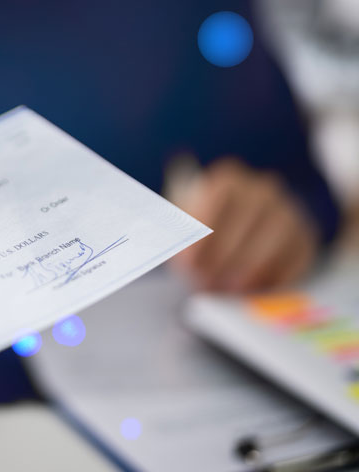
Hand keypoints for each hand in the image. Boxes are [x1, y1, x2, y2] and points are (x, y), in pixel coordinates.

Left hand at [170, 158, 318, 292]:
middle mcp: (262, 190)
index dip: (201, 229)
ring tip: (228, 288)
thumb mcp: (180, 224)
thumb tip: (168, 242)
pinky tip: (253, 291)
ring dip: (250, 267)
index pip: (216, 195)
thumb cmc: (202, 232)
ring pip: (275, 237)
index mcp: (227, 180)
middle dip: (224, 254)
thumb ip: (173, 230)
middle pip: (247, 217)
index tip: (187, 261)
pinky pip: (296, 256)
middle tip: (206, 280)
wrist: (237, 237)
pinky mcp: (305, 239)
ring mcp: (288, 212)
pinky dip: (275, 277)